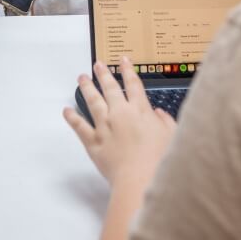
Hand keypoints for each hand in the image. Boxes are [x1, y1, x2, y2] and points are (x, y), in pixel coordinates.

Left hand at [64, 57, 176, 185]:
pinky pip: (80, 126)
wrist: (141, 179)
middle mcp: (120, 114)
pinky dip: (72, 118)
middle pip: (110, 89)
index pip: (133, 85)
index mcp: (140, 111)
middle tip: (97, 64)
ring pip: (93, 102)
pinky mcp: (94, 142)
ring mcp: (105, 127)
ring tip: (81, 78)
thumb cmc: (161, 160)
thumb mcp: (173, 137)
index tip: (123, 60)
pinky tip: (67, 110)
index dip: (128, 71)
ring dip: (87, 88)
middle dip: (103, 75)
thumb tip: (158, 113)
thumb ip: (166, 122)